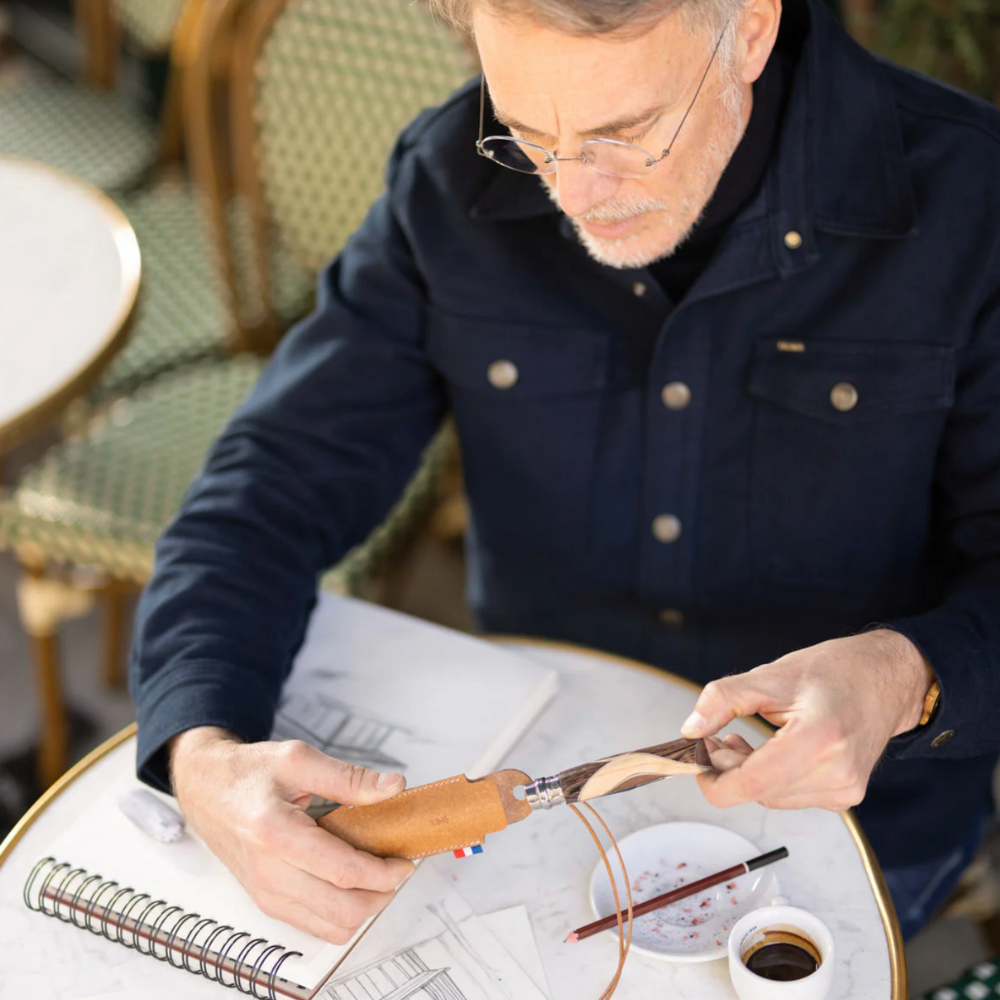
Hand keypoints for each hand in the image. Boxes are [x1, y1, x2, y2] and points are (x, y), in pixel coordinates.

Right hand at [169, 727, 414, 943]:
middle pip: (343, 910)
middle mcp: (269, 873)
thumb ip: (348, 777)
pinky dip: (342, 912)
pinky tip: (351, 882)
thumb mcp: (299, 759)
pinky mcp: (267, 902)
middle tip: (396, 868)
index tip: (405, 859)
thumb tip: (393, 786)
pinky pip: (315, 926)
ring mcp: (266, 893)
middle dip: (381, 894)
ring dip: (364, 907)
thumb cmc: (249, 772)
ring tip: (377, 875)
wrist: (206, 790)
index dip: (384, 871)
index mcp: (276, 834)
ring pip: (332, 927)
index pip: (344, 871)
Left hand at [680, 630, 934, 811]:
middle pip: (758, 793)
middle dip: (728, 768)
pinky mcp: (846, 797)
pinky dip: (771, 779)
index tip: (696, 758)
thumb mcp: (769, 675)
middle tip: (715, 737)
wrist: (885, 678)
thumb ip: (723, 700)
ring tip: (743, 740)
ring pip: (772, 799)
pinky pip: (791, 797)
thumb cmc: (832, 672)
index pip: (751, 785)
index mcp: (818, 739)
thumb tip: (690, 729)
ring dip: (748, 775)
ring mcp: (845, 791)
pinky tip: (771, 752)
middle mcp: (837, 774)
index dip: (714, 779)